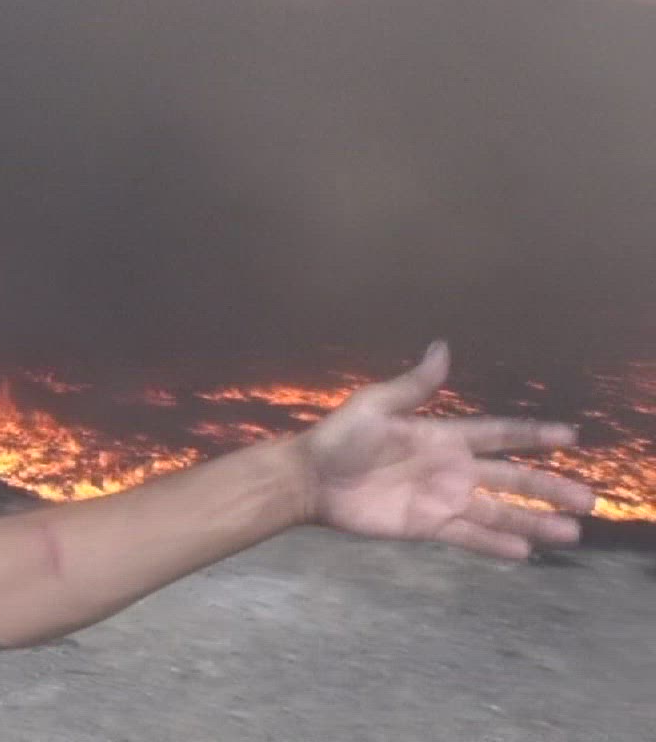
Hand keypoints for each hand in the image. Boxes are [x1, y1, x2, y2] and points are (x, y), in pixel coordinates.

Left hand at [297, 342, 596, 558]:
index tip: (571, 437)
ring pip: (498, 511)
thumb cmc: (339, 437)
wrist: (309, 478)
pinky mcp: (427, 525)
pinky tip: (525, 552)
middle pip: (511, 478)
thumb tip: (443, 346)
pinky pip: (468, 536)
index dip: (533, 436)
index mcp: (442, 436)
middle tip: (589, 499)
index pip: (498, 434)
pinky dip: (495, 544)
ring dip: (534, 522)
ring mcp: (442, 499)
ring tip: (571, 533)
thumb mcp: (376, 405)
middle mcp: (451, 468)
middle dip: (549, 487)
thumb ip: (415, 385)